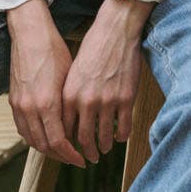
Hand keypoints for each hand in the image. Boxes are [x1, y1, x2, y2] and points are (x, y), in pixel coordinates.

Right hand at [6, 0, 86, 165]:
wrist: (30, 34)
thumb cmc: (55, 52)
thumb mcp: (70, 79)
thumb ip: (70, 107)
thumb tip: (78, 128)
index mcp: (47, 103)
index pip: (58, 142)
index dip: (70, 155)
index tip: (81, 160)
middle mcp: (30, 108)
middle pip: (43, 146)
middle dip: (60, 156)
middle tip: (74, 159)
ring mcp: (19, 105)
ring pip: (30, 140)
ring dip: (46, 149)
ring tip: (61, 151)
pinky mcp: (13, 100)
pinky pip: (21, 128)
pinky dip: (33, 138)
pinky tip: (45, 137)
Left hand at [62, 0, 148, 160]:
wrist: (115, 32)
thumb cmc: (91, 49)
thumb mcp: (72, 73)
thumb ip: (69, 96)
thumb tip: (67, 121)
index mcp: (69, 95)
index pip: (64, 129)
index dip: (66, 144)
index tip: (70, 150)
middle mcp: (86, 101)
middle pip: (83, 138)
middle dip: (85, 152)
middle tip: (88, 159)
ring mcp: (107, 101)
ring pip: (104, 136)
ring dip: (103, 147)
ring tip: (103, 151)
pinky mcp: (126, 99)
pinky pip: (124, 127)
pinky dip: (121, 136)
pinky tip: (119, 138)